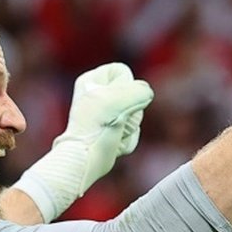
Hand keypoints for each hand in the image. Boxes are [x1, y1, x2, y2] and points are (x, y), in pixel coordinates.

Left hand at [13, 63, 153, 221]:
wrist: (86, 159)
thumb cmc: (97, 125)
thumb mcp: (121, 96)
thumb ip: (141, 89)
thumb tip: (146, 96)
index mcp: (92, 80)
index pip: (123, 72)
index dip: (126, 86)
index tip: (114, 101)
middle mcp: (97, 96)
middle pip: (135, 95)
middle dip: (131, 111)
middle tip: (115, 120)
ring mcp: (106, 116)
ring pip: (136, 115)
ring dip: (130, 127)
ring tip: (113, 133)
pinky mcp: (112, 133)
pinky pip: (132, 132)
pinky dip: (127, 140)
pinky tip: (114, 144)